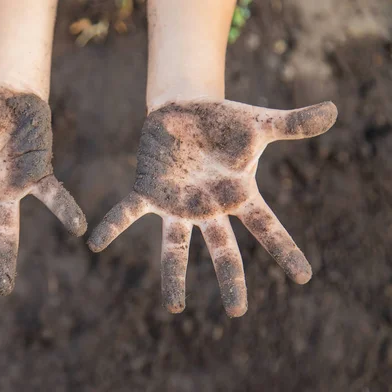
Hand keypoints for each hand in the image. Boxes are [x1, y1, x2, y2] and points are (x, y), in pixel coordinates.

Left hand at [88, 99, 336, 315]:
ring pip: (177, 246)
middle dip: (231, 279)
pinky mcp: (149, 191)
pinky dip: (113, 226)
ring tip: (174, 306)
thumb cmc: (223, 122)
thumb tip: (336, 110)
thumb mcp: (260, 124)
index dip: (285, 251)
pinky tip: (96, 244)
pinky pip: (129, 212)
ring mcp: (178, 204)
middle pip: (223, 250)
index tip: (305, 277)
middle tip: (238, 312)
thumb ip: (293, 124)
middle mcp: (208, 208)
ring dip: (174, 275)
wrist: (185, 110)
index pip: (267, 228)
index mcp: (237, 195)